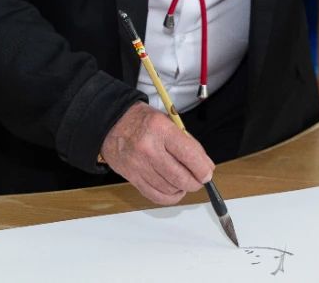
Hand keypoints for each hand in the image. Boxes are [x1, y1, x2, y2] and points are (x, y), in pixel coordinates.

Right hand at [100, 102, 214, 204]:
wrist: (110, 123)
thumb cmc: (141, 120)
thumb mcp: (167, 120)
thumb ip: (186, 142)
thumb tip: (204, 165)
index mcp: (161, 129)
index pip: (189, 155)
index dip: (203, 168)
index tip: (208, 172)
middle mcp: (149, 149)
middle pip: (180, 177)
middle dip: (196, 182)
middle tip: (200, 179)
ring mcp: (139, 165)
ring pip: (169, 189)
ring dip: (182, 189)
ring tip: (185, 182)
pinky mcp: (132, 177)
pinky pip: (155, 195)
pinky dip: (169, 197)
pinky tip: (174, 190)